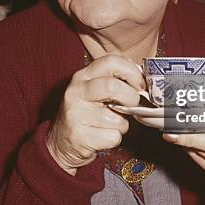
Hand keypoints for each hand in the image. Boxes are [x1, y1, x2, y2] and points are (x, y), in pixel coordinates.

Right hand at [46, 55, 144, 174]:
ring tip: (110, 124)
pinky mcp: (79, 135)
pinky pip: (113, 137)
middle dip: (131, 98)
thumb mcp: (94, 91)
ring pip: (117, 118)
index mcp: (83, 76)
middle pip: (113, 87)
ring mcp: (75, 113)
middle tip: (132, 105)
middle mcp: (77, 91)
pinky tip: (102, 136)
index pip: (111, 61)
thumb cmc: (86, 114)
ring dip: (122, 125)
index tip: (140, 84)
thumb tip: (144, 81)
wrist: (61, 142)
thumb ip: (115, 81)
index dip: (132, 71)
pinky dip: (114, 139)